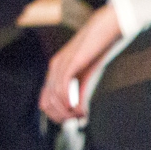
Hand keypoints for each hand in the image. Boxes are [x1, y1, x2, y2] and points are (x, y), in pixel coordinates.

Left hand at [39, 3, 122, 123]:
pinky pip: (62, 88)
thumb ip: (82, 90)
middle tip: (76, 122)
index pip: (45, 101)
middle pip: (46, 103)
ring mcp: (60, 65)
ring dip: (66, 113)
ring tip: (79, 117)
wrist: (106, 27)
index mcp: (56, 71)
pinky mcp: (69, 62)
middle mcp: (54, 68)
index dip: (57, 116)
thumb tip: (81, 113)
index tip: (72, 122)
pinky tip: (79, 109)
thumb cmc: (100, 49)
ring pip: (53, 98)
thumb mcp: (88, 73)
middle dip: (61, 118)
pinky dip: (69, 103)